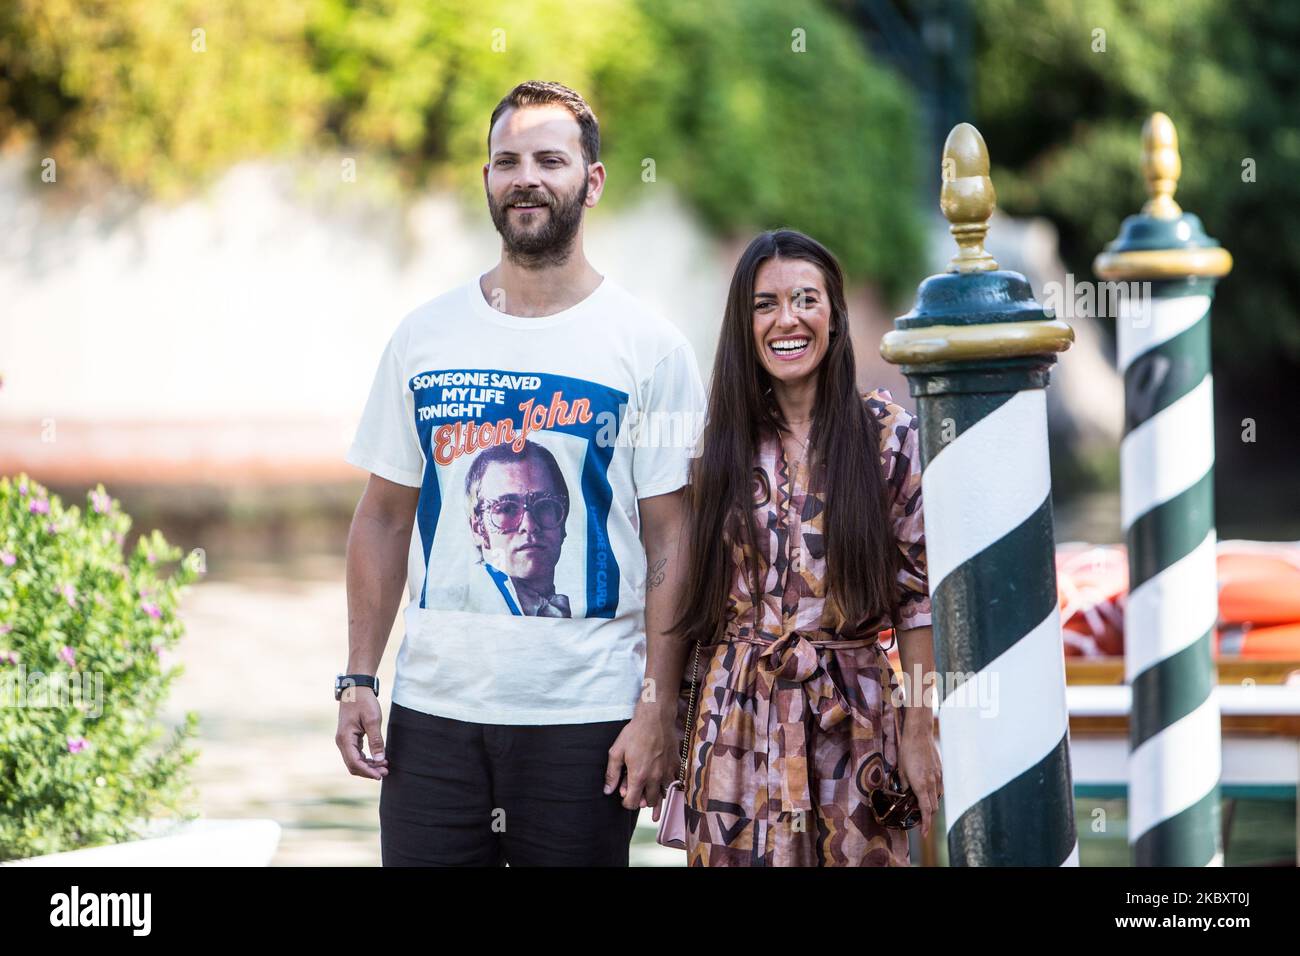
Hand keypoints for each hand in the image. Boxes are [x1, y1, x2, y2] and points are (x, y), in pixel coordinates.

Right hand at [335, 687, 388, 780]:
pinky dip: (366, 759)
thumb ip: (376, 740)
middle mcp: (342, 741)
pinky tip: (378, 759)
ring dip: (368, 766)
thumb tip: (379, 759)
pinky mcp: (349, 738)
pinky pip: (356, 754)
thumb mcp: (373, 719)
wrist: (356, 688)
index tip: (380, 776)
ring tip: (384, 766)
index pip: (354, 762)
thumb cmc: (364, 702)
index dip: (367, 771)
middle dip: (368, 771)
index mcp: (345, 738)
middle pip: (353, 765)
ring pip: (354, 760)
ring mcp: (344, 740)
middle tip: (385, 772)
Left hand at [603, 708, 671, 810]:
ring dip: (656, 796)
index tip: (625, 796)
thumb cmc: (635, 733)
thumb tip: (608, 790)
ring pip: (664, 795)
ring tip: (651, 797)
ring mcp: (668, 772)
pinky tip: (664, 784)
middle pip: (650, 802)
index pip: (633, 803)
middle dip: (642, 801)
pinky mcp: (676, 764)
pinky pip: (675, 783)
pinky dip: (669, 786)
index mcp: (638, 776)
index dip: (627, 802)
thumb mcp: (617, 751)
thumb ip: (612, 773)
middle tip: (638, 792)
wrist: (655, 718)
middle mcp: (655, 777)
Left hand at [896, 714, 941, 837]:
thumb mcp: (901, 769)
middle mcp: (932, 783)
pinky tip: (926, 790)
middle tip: (918, 817)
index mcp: (921, 785)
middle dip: (927, 816)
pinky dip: (933, 793)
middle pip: (933, 807)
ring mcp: (938, 777)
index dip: (925, 824)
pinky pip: (939, 787)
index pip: (926, 810)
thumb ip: (904, 784)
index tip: (923, 834)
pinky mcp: (940, 771)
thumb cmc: (907, 751)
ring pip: (937, 798)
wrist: (919, 734)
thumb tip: (905, 793)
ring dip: (930, 804)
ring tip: (920, 803)